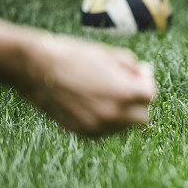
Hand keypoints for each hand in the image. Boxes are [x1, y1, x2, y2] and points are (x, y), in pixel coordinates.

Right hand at [26, 35, 156, 136]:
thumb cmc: (75, 56)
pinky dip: (105, 121)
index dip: (145, 83)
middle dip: (138, 103)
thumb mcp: (110, 55)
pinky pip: (105, 131)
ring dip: (123, 114)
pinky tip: (93, 104)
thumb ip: (133, 67)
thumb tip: (143, 76)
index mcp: (126, 93)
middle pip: (142, 117)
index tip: (136, 77)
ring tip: (106, 95)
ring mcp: (98, 126)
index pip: (150, 95)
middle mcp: (115, 114)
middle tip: (126, 89)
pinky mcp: (83, 132)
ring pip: (124, 127)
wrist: (37, 69)